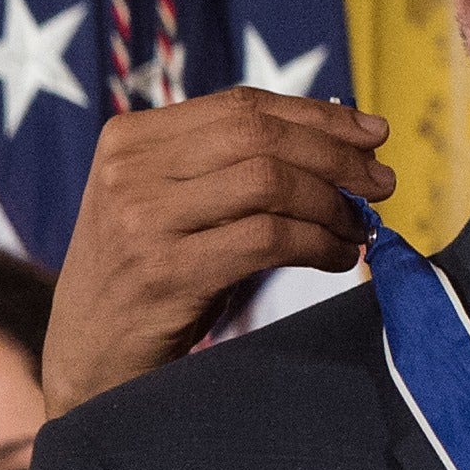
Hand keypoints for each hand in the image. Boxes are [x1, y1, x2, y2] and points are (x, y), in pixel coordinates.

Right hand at [45, 86, 395, 417]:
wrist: (87, 364)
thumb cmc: (150, 278)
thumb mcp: (175, 207)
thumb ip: (233, 168)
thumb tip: (345, 141)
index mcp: (130, 137)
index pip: (243, 105)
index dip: (317, 116)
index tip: (373, 134)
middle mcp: (129, 169)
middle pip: (260, 136)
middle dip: (335, 156)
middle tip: (382, 183)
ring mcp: (141, 219)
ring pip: (268, 182)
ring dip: (331, 204)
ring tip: (358, 227)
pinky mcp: (165, 272)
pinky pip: (268, 239)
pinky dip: (318, 244)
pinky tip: (337, 258)